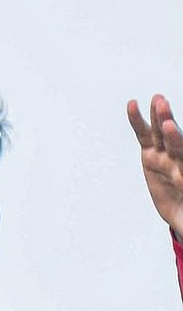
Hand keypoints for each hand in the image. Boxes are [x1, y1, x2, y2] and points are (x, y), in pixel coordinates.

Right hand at [128, 95, 182, 236]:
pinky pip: (143, 135)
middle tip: (166, 116)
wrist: (181, 210)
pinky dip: (138, 121)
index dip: (178, 150)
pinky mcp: (151, 155)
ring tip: (157, 100)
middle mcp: (178, 162)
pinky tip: (132, 105)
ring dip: (159, 117)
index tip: (173, 140)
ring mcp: (165, 156)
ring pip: (162, 134)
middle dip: (171, 131)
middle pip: (176, 143)